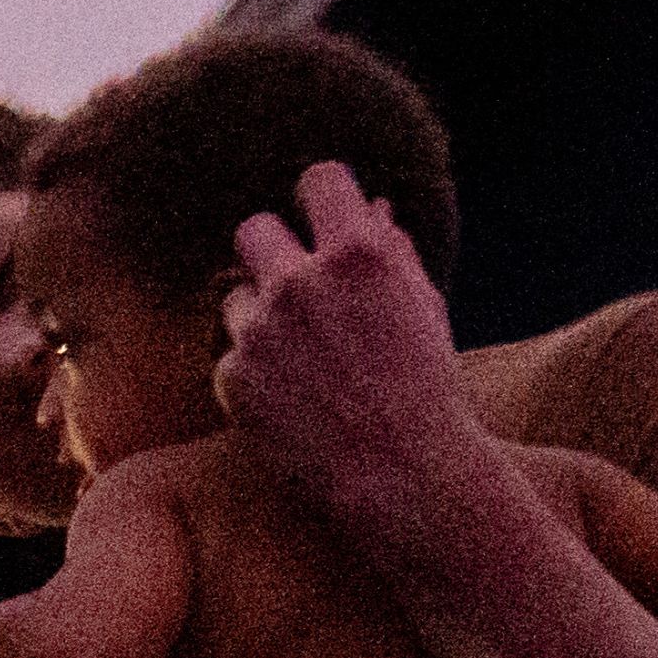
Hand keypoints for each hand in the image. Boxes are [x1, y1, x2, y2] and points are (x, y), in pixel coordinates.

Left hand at [209, 157, 476, 522]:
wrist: (403, 477)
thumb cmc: (428, 392)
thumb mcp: (424, 311)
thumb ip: (391, 255)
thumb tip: (373, 209)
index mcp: (360, 253)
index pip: (318, 181)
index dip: (319, 200)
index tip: (322, 221)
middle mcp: (301, 281)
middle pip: (253, 228)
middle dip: (270, 252)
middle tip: (294, 287)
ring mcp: (260, 329)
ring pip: (236, 297)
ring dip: (259, 320)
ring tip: (301, 363)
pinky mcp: (232, 376)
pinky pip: (229, 356)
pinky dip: (250, 374)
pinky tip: (288, 402)